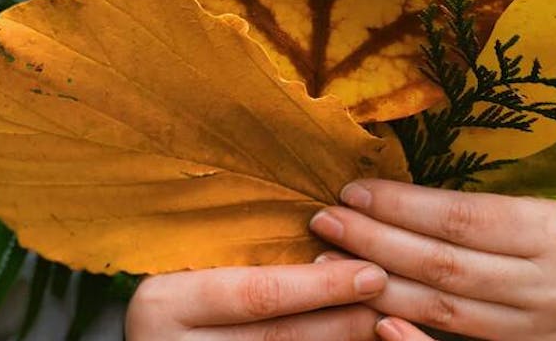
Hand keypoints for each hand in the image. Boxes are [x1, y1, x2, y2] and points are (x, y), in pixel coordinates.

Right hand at [125, 259, 387, 339]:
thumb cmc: (173, 286)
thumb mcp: (189, 260)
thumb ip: (238, 249)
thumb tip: (327, 226)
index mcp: (166, 302)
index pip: (258, 293)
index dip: (321, 286)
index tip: (370, 272)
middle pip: (280, 337)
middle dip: (342, 320)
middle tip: (388, 299)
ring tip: (379, 321)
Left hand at [309, 180, 555, 340]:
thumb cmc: (541, 235)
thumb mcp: (524, 209)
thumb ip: (466, 207)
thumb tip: (379, 191)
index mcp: (551, 231)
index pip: (461, 217)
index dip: (401, 204)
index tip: (352, 191)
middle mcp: (550, 285)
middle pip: (445, 263)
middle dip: (377, 241)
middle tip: (327, 221)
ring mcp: (538, 330)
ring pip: (443, 310)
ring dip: (379, 286)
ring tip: (332, 263)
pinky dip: (413, 340)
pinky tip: (376, 322)